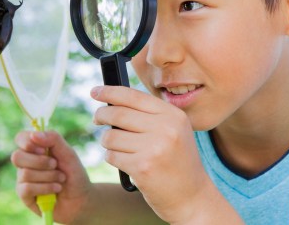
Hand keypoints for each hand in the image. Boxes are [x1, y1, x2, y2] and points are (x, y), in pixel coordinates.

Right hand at [11, 130, 91, 222]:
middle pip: (17, 156)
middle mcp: (26, 163)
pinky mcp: (25, 196)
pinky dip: (45, 188)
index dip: (27, 142)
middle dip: (40, 162)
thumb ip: (54, 139)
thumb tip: (34, 134)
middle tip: (55, 165)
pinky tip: (56, 189)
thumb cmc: (74, 174)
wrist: (81, 198)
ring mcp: (24, 179)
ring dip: (49, 176)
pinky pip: (27, 188)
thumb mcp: (68, 153)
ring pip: (25, 173)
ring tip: (61, 179)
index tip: (42, 149)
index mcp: (36, 149)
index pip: (20, 138)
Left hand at [92, 85, 214, 223]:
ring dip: (107, 141)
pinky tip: (125, 162)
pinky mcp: (142, 167)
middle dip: (101, 115)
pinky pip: (112, 155)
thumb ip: (150, 114)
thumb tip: (112, 101)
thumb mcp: (174, 130)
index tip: (95, 91)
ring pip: (111, 136)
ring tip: (118, 147)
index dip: (110, 91)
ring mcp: (154, 148)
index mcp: (173, 115)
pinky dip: (112, 158)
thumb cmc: (177, 161)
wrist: (192, 196)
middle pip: (118, 113)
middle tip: (97, 118)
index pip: (134, 96)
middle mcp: (166, 128)